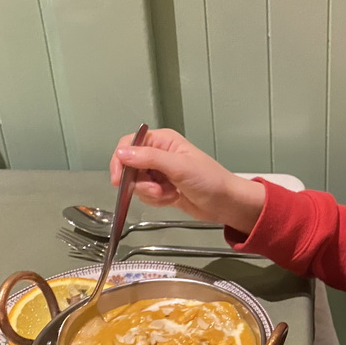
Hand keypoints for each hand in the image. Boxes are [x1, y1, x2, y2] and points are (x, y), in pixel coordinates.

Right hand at [109, 128, 265, 231]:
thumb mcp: (179, 166)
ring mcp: (160, 172)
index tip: (119, 180)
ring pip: (137, 184)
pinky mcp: (162, 188)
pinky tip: (173, 198)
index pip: (129, 144)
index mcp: (163, 141)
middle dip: (141, 183)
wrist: (226, 203)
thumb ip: (149, 158)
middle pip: (130, 167)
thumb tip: (122, 153)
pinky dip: (157, 200)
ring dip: (151, 194)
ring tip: (170, 193)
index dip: (121, 161)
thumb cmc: (210, 180)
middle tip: (157, 190)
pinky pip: (146, 195)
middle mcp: (159, 154)